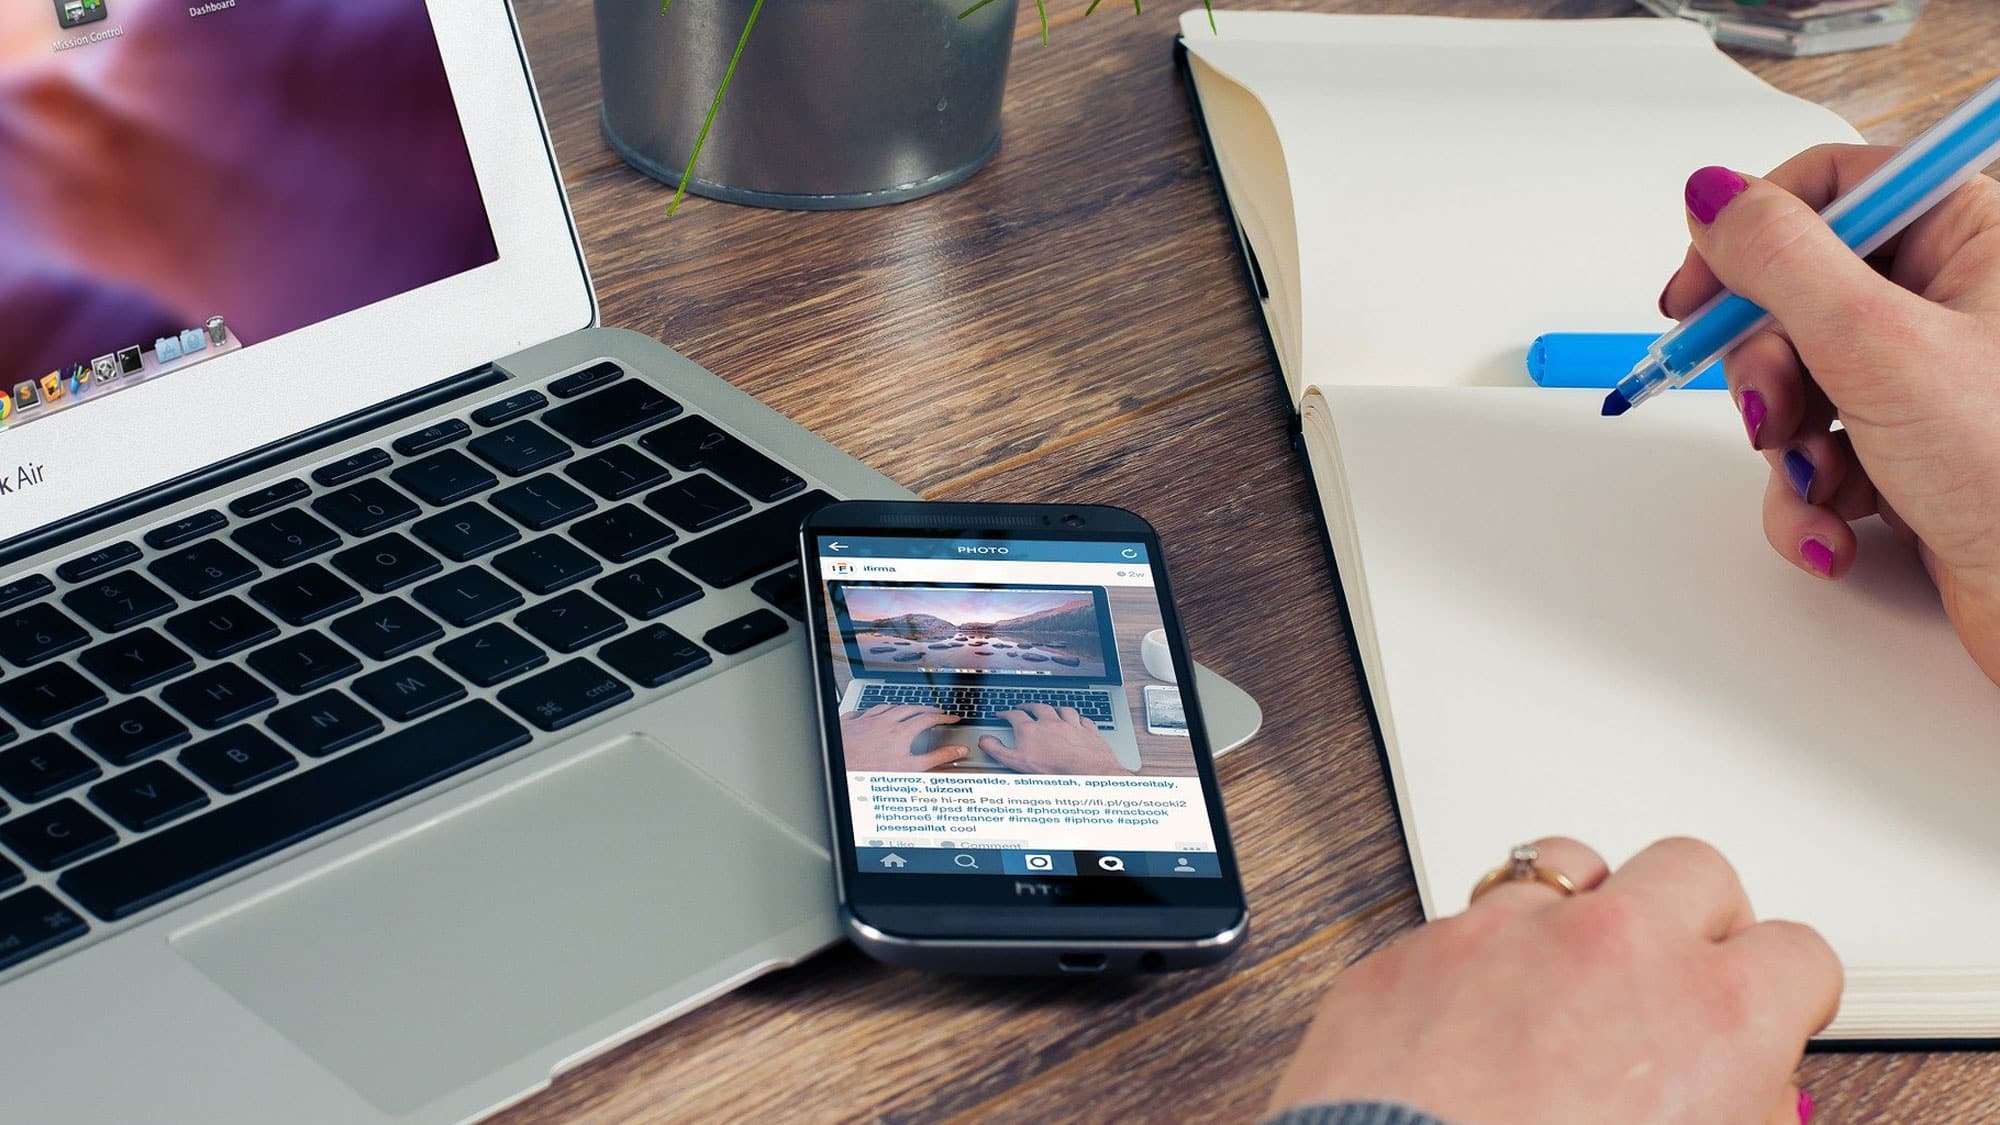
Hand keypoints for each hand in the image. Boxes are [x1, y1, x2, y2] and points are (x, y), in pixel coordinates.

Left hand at [839, 705, 965, 771]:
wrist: (839, 767)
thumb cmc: (871, 771)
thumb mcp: (911, 768)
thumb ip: (937, 758)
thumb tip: (957, 751)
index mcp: (901, 732)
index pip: (928, 719)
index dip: (943, 718)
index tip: (952, 718)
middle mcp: (884, 721)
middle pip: (909, 708)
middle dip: (925, 708)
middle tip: (935, 711)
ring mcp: (865, 720)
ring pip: (887, 706)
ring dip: (901, 707)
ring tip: (907, 710)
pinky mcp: (850, 723)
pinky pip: (863, 711)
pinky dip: (873, 711)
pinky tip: (872, 714)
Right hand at [977, 703, 1131, 774]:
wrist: (1086, 771)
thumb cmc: (1053, 769)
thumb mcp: (1017, 762)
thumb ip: (998, 750)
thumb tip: (984, 740)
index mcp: (1031, 729)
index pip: (1014, 716)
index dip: (1005, 713)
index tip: (1001, 714)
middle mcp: (1051, 722)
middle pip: (1038, 708)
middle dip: (1029, 706)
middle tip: (1023, 706)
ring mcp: (1071, 724)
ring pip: (1062, 710)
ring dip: (1055, 708)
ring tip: (1051, 709)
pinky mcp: (1087, 731)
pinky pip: (1082, 719)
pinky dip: (1078, 718)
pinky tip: (1077, 719)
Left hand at [1270, 837, 1839, 1124]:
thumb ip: (1744, 1111)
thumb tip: (1747, 1096)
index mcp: (1717, 1014)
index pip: (1799, 954)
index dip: (1788, 991)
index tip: (1771, 1010)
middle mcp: (1618, 947)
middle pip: (1693, 871)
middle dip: (1696, 922)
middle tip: (1676, 983)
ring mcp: (1509, 934)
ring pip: (1572, 865)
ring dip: (1585, 911)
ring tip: (1573, 978)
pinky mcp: (1418, 948)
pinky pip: (1471, 919)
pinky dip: (1487, 955)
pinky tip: (1479, 1014)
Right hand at [1661, 146, 1999, 683]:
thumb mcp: (1877, 345)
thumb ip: (1780, 260)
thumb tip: (1714, 197)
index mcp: (1968, 237)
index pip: (1828, 189)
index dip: (1747, 237)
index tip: (1695, 293)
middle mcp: (1950, 300)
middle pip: (1795, 297)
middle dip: (1766, 370)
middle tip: (1773, 411)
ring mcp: (1928, 381)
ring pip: (1796, 385)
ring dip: (1786, 448)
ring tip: (1821, 481)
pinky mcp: (1911, 452)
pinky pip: (1817, 454)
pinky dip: (1809, 497)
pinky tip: (1838, 525)